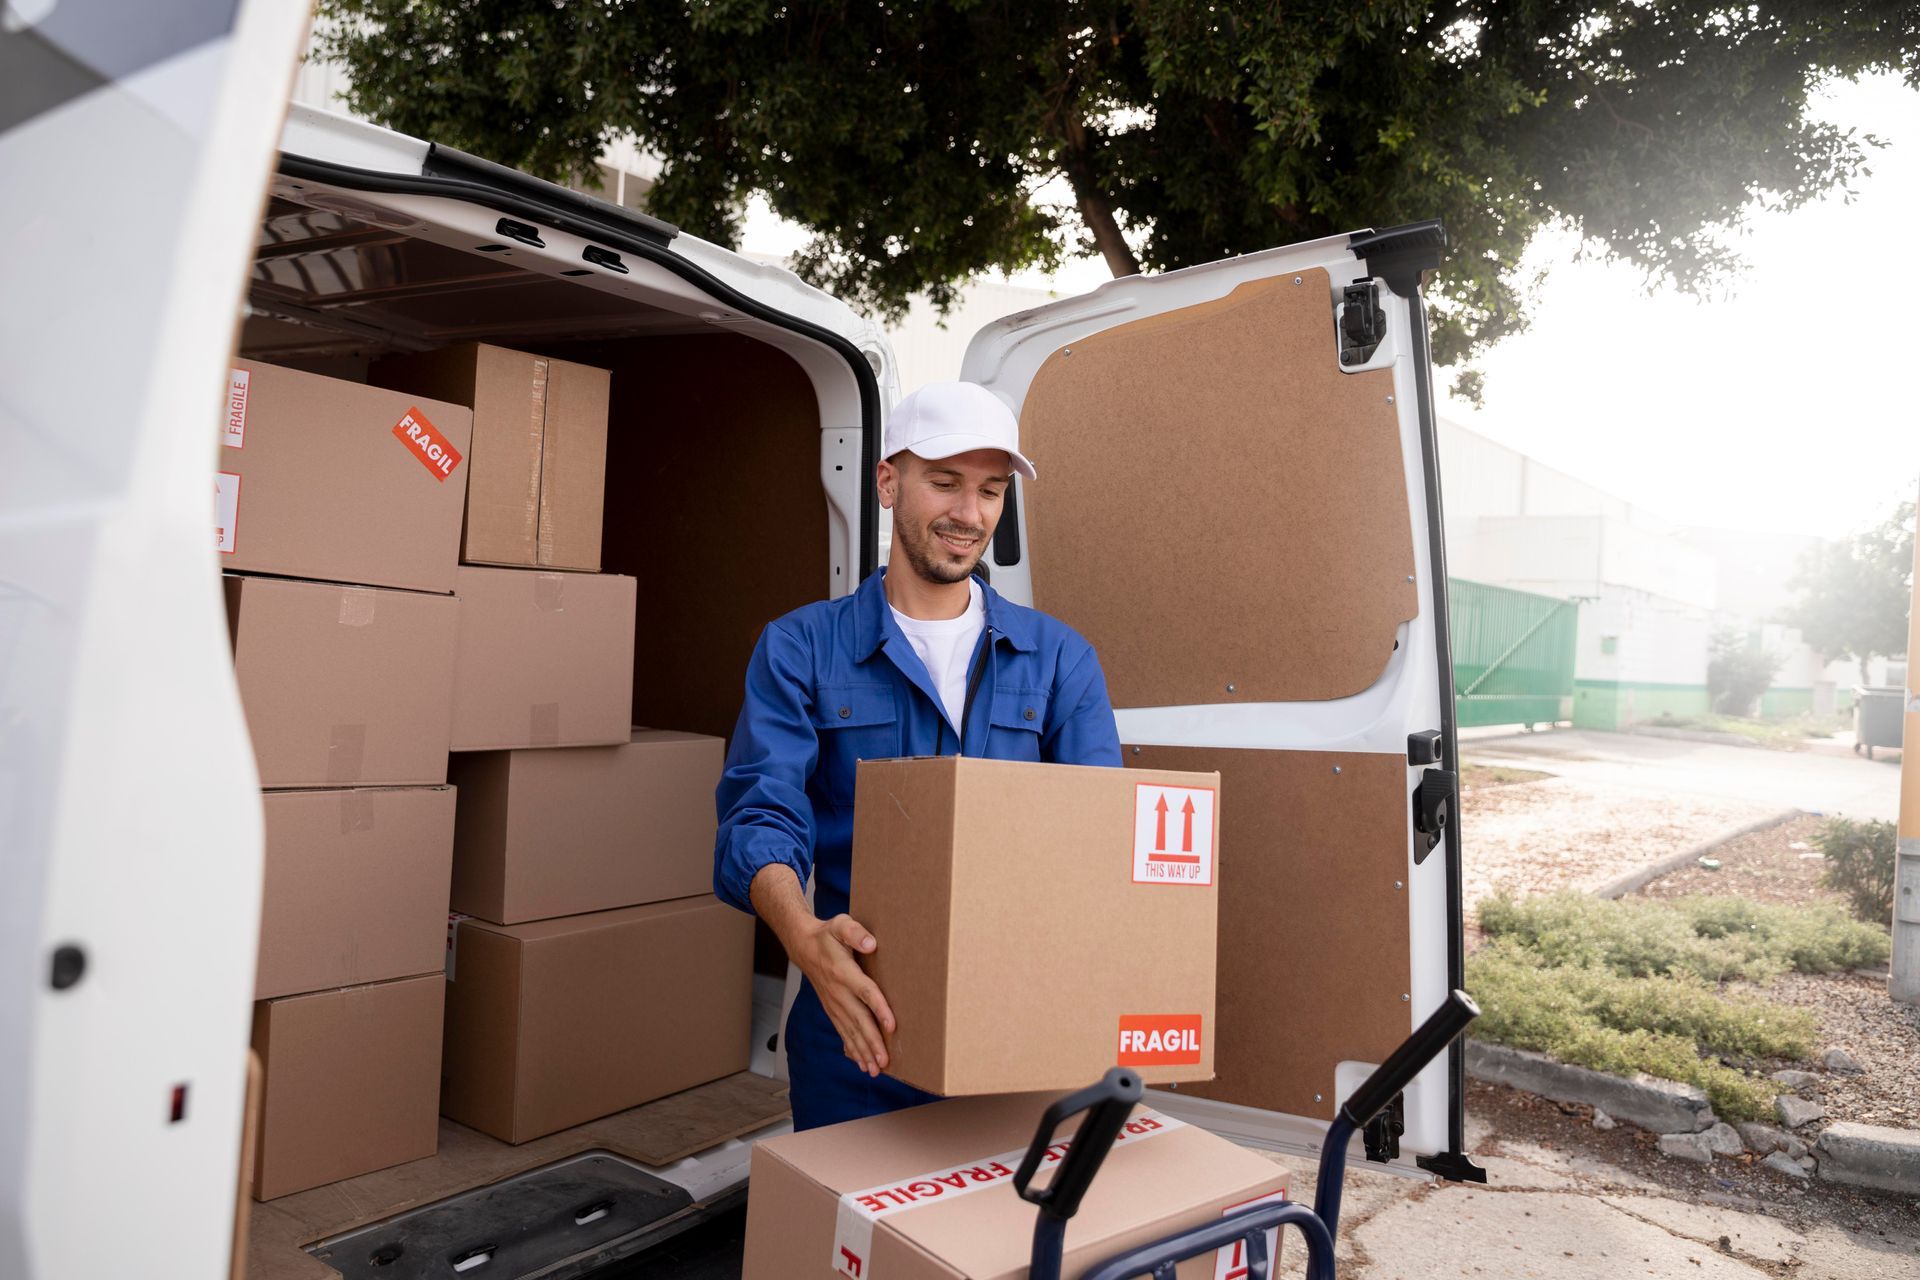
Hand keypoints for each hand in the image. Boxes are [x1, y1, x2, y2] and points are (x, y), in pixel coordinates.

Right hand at [791, 914, 896, 1076]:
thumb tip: (871, 943)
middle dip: (871, 1043)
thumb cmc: (828, 935)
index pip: (865, 993)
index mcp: (843, 972)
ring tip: (874, 1070)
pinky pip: (843, 1032)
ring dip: (862, 1052)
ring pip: (850, 1031)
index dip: (879, 1009)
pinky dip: (852, 1049)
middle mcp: (838, 992)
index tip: (892, 1026)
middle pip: (858, 1020)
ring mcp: (834, 1004)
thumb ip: (855, 932)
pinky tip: (861, 1063)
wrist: (803, 946)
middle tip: (883, 1062)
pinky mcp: (832, 1010)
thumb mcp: (840, 924)